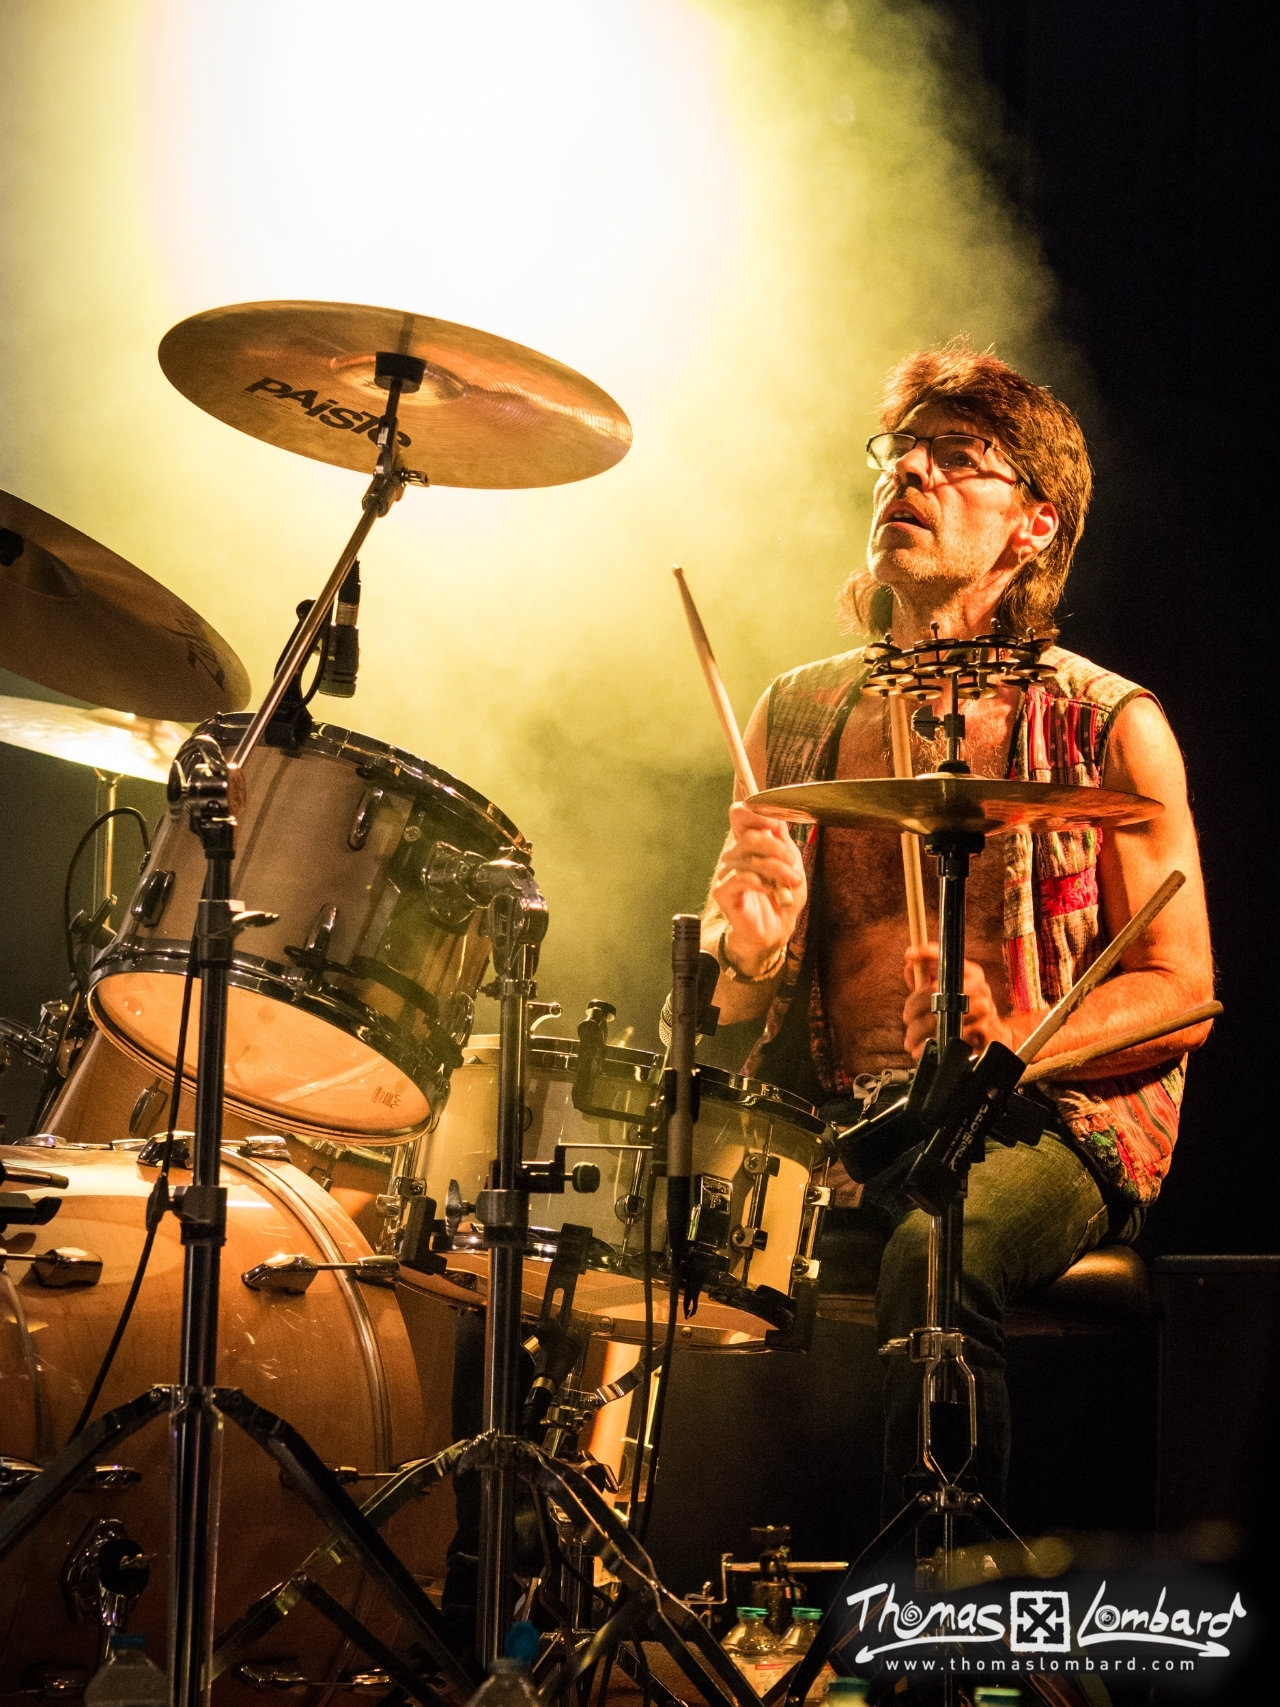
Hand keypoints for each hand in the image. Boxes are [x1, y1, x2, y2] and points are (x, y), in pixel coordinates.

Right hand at [709, 802, 806, 974]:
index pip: (740, 815)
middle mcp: (736, 855)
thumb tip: (778, 816)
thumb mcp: (791, 864)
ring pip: (750, 858)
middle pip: (748, 835)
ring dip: (776, 870)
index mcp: (749, 843)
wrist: (777, 930)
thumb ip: (783, 840)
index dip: (756, 812)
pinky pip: (741, 878)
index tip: (775, 823)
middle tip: (791, 861)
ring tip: (791, 882)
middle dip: (775, 847)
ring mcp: (727, 873)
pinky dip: (760, 882)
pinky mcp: (723, 892)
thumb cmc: (783, 897)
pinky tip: (770, 890)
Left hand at [903, 944, 1012, 1058]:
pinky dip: (930, 1046)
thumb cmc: (966, 1009)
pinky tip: (922, 1049)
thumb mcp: (950, 990)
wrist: (996, 1034)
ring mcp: (983, 1011)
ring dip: (918, 1031)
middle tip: (907, 1017)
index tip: (910, 955)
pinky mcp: (982, 1033)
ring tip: (910, 1039)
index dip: (927, 954)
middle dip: (914, 1007)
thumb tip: (910, 965)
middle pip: (936, 992)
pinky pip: (949, 1039)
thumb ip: (928, 978)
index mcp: (971, 974)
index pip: (948, 958)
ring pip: (939, 1019)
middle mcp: (979, 989)